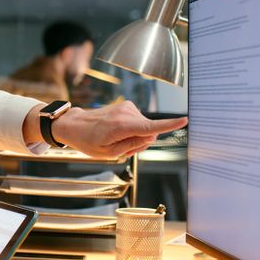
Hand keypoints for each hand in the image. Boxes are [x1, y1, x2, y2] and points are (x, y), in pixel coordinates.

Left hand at [50, 101, 187, 158]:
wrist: (74, 125)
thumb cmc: (88, 141)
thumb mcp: (109, 153)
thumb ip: (132, 146)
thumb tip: (150, 136)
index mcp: (122, 126)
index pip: (151, 127)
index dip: (169, 125)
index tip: (184, 120)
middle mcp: (127, 113)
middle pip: (149, 133)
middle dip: (139, 143)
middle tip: (119, 148)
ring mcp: (127, 108)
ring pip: (144, 128)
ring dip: (134, 137)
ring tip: (114, 140)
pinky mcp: (127, 106)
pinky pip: (138, 123)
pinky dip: (131, 130)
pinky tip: (116, 133)